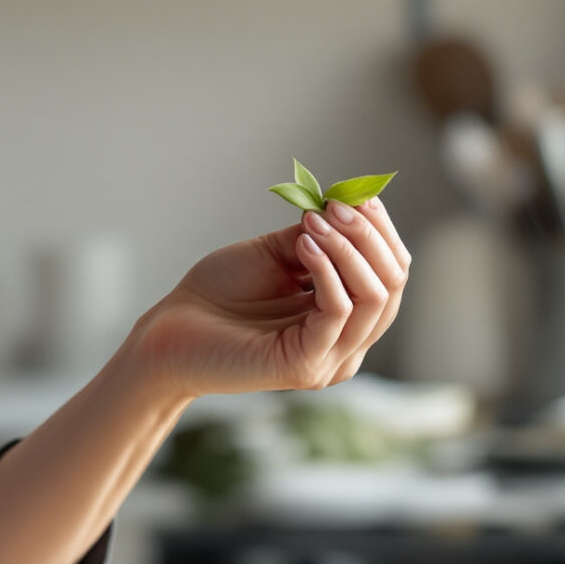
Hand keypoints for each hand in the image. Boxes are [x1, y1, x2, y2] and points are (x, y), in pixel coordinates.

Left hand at [121, 196, 410, 401]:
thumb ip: (316, 236)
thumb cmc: (220, 293)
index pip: (393, 274)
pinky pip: (338, 312)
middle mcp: (347, 343)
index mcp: (346, 318)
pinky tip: (304, 244)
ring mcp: (331, 359)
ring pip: (373, 298)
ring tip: (315, 222)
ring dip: (348, 249)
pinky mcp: (306, 365)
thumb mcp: (276, 254)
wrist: (171, 330)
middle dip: (369, 237)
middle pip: (392, 285)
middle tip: (337, 206)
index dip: (382, 233)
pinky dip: (327, 271)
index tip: (360, 198)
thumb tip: (348, 203)